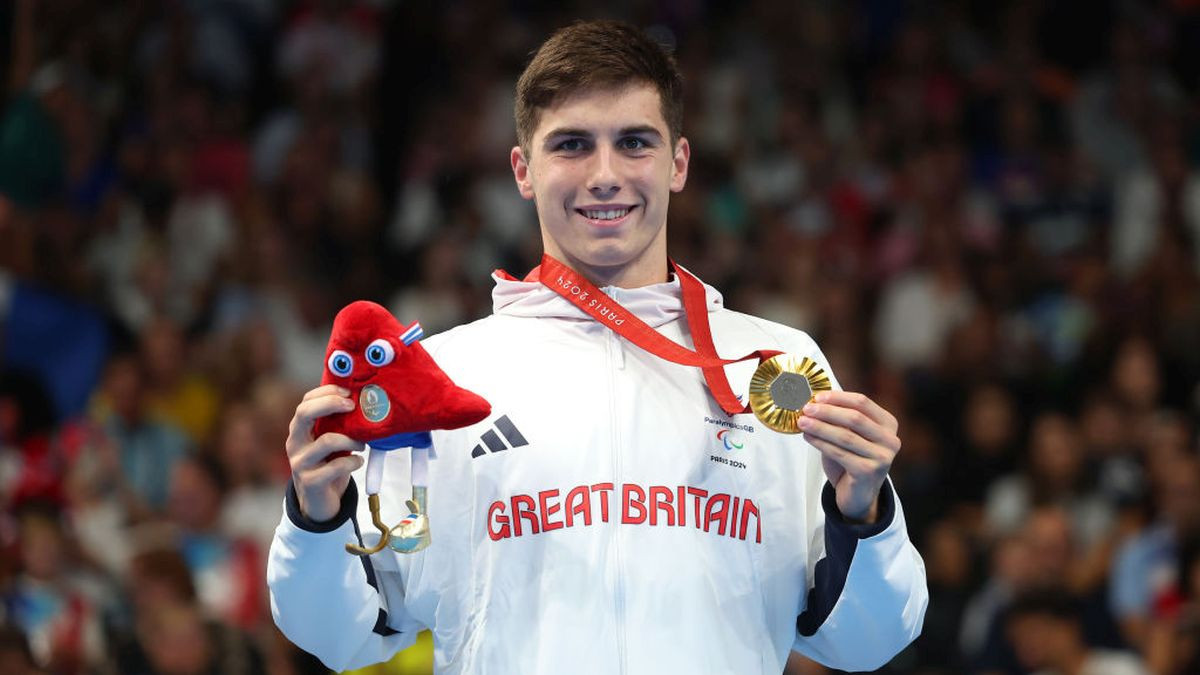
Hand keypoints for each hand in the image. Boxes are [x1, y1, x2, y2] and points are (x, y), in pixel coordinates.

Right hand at [286, 384, 365, 521]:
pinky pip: (336, 466)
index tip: (349, 392)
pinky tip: (359, 462)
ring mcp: (300, 463)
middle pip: (304, 413)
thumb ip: (337, 425)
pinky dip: (353, 461)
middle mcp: (294, 443)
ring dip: (351, 439)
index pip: (305, 401)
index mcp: (299, 430)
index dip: (326, 392)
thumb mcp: (329, 441)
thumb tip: (361, 400)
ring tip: (362, 444)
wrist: (318, 502)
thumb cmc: (328, 464)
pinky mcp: (311, 481)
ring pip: (326, 441)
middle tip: (352, 406)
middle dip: (330, 403)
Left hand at [797, 391, 899, 522]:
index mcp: (888, 424)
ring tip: (802, 422)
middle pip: (855, 418)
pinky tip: (808, 437)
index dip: (838, 398)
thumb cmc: (852, 459)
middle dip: (827, 412)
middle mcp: (890, 440)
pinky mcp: (868, 472)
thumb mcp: (850, 435)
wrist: (858, 494)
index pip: (862, 403)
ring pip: (845, 436)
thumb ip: (840, 419)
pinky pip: (839, 453)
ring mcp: (881, 457)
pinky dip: (821, 443)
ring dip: (820, 427)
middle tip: (806, 408)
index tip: (817, 396)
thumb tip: (815, 401)